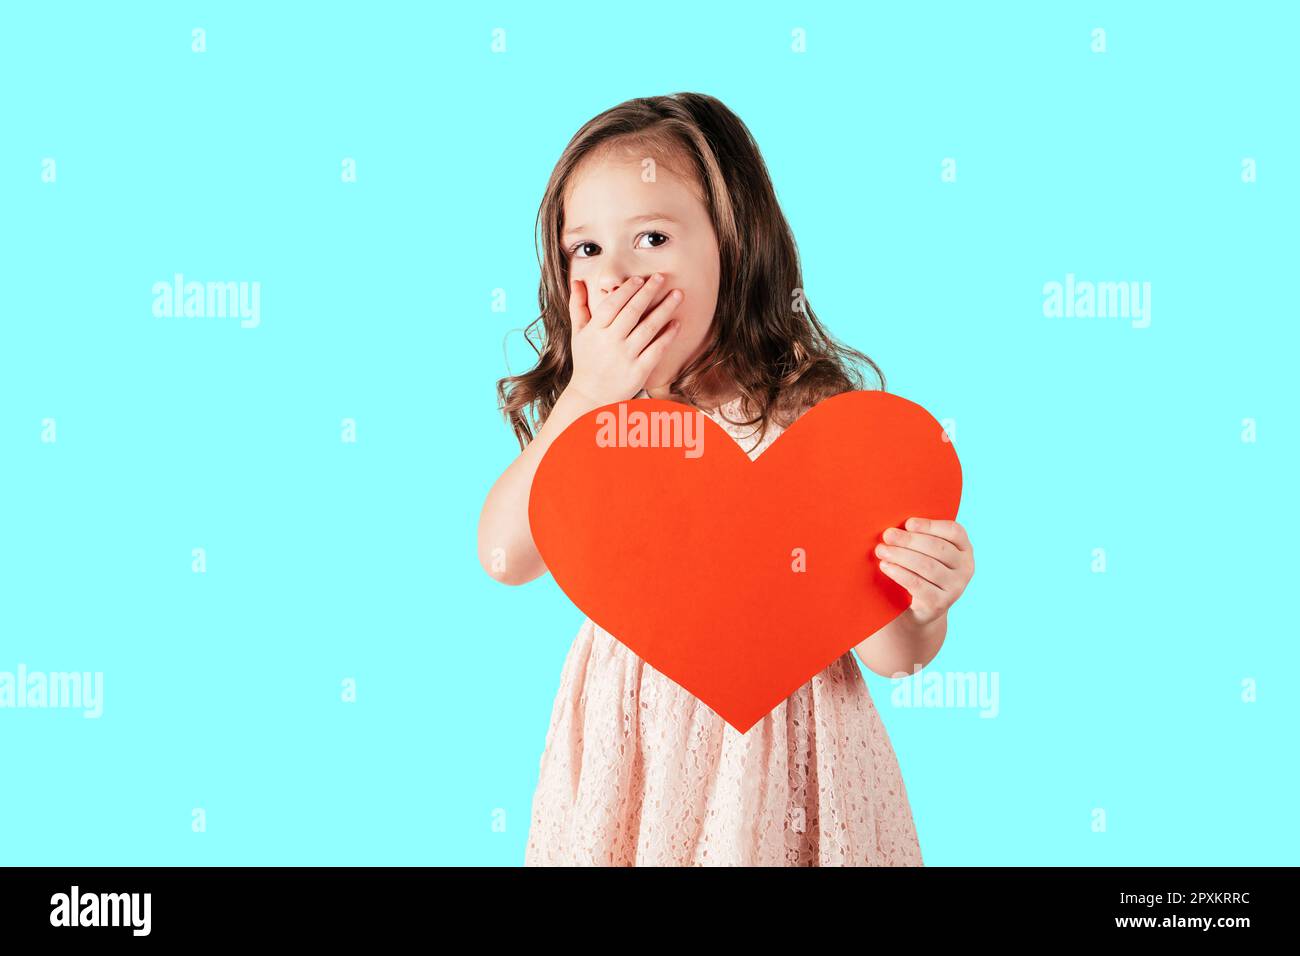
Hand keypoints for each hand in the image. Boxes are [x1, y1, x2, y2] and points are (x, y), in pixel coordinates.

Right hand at [566, 273, 683, 407]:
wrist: (591, 396)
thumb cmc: (586, 361)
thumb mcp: (578, 333)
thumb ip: (578, 306)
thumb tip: (576, 280)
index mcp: (595, 331)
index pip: (612, 304)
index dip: (627, 290)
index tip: (640, 279)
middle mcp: (610, 342)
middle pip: (632, 312)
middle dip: (648, 292)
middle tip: (662, 277)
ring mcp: (625, 357)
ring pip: (648, 328)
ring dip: (664, 309)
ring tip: (678, 294)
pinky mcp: (639, 371)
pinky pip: (656, 350)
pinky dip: (667, 336)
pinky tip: (677, 323)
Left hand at [874, 517, 973, 626]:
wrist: (919, 611)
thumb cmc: (919, 571)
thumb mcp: (925, 553)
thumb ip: (918, 537)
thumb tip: (895, 526)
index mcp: (964, 549)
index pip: (954, 532)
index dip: (931, 526)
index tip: (908, 523)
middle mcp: (965, 568)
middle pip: (938, 548)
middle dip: (909, 540)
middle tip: (888, 535)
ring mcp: (955, 588)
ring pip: (927, 566)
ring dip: (901, 555)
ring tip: (881, 550)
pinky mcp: (939, 603)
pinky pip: (917, 584)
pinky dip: (899, 573)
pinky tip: (885, 566)